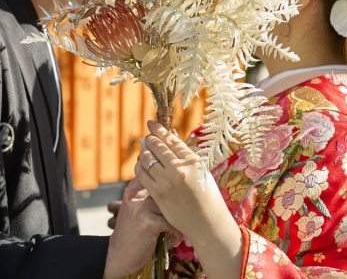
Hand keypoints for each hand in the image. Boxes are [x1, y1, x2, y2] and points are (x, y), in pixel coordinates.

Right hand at [103, 179, 179, 278]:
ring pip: (170, 208)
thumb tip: (172, 190)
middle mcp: (136, 197)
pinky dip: (177, 234)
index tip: (176, 203)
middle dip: (177, 208)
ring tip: (177, 233)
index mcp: (132, 192)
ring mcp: (142, 208)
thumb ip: (146, 199)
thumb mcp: (133, 212)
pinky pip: (171, 224)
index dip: (169, 191)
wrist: (117, 258)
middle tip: (181, 220)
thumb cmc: (130, 236)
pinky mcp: (149, 223)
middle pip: (166, 194)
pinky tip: (174, 241)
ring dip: (178, 221)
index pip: (155, 181)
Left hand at [135, 121, 242, 278]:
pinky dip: (139, 166)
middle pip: (157, 146)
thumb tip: (168, 137)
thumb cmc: (207, 195)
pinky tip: (141, 165)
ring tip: (145, 152)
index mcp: (193, 161)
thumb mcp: (200, 170)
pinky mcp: (157, 194)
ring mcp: (167, 182)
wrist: (206, 222)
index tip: (151, 123)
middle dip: (150, 140)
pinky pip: (141, 174)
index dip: (159, 129)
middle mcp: (179, 170)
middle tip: (147, 138)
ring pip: (147, 158)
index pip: (171, 140)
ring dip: (144, 152)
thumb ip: (185, 155)